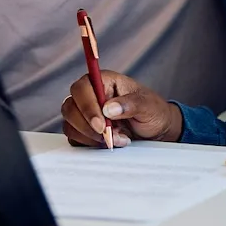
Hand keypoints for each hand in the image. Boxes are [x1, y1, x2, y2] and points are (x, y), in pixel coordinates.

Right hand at [61, 70, 181, 146]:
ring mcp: (85, 113)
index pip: (82, 87)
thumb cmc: (152, 111)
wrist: (156, 130)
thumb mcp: (148, 106)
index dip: (87, 106)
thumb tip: (108, 108)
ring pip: (70, 124)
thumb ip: (130, 104)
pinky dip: (90, 144)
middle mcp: (91, 95)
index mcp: (104, 81)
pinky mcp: (84, 130)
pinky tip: (110, 143)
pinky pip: (75, 138)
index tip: (101, 125)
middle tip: (108, 136)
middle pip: (70, 107)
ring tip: (118, 138)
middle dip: (87, 125)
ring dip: (91, 137)